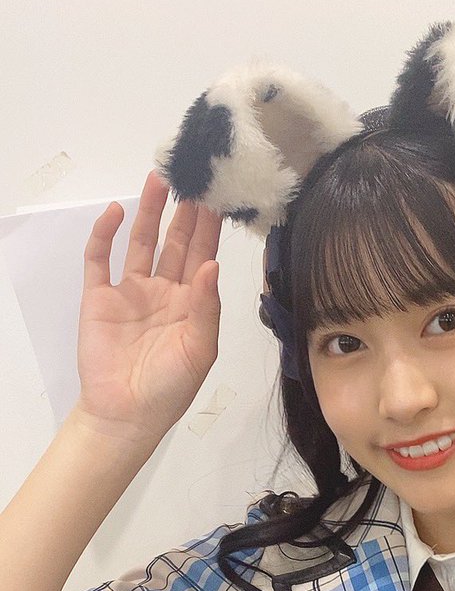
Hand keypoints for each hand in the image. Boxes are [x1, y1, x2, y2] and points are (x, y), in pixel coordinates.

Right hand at [74, 169, 223, 443]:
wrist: (126, 414)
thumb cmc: (170, 388)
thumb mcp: (200, 350)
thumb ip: (206, 307)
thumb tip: (212, 265)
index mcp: (192, 304)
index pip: (203, 257)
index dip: (209, 229)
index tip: (218, 197)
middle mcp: (163, 292)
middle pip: (176, 243)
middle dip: (185, 212)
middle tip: (194, 177)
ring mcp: (131, 292)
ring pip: (142, 243)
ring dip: (150, 213)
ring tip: (159, 180)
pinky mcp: (100, 297)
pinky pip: (101, 260)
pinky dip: (106, 235)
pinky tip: (117, 212)